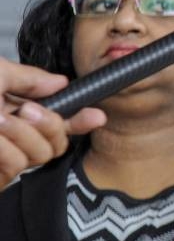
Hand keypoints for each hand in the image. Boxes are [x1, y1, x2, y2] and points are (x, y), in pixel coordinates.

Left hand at [1, 57, 105, 187]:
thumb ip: (29, 77)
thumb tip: (60, 82)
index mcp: (12, 109)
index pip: (56, 117)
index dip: (80, 118)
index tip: (97, 116)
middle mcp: (12, 135)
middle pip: (59, 141)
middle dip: (51, 124)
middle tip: (26, 110)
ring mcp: (6, 156)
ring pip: (44, 153)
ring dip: (22, 134)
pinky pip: (20, 164)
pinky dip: (5, 149)